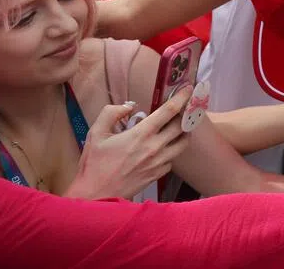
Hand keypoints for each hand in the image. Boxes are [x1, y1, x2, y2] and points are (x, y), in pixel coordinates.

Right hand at [63, 86, 192, 199]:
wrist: (95, 195)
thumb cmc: (94, 164)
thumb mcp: (95, 133)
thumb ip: (111, 113)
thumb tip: (129, 106)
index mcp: (141, 134)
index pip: (169, 111)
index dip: (182, 97)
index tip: (189, 88)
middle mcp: (155, 147)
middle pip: (182, 126)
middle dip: (187, 114)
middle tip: (188, 106)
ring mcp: (159, 162)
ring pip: (182, 144)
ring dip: (184, 133)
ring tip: (181, 126)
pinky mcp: (158, 175)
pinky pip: (172, 159)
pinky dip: (172, 151)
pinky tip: (165, 148)